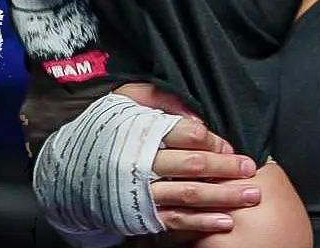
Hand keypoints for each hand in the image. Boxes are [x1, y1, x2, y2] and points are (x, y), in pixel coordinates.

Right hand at [115, 84, 259, 234]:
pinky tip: (225, 222)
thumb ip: (156, 97)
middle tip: (250, 168)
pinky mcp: (141, 214)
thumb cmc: (102, 131)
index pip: (187, 134)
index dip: (213, 140)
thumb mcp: (123, 100)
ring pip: (190, 194)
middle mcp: (143, 162)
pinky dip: (202, 222)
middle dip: (226, 168)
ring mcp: (143, 191)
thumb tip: (191, 110)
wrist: (68, 170)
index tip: (228, 145)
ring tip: (250, 196)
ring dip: (224, 196)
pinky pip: (177, 219)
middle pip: (193, 165)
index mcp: (142, 132)